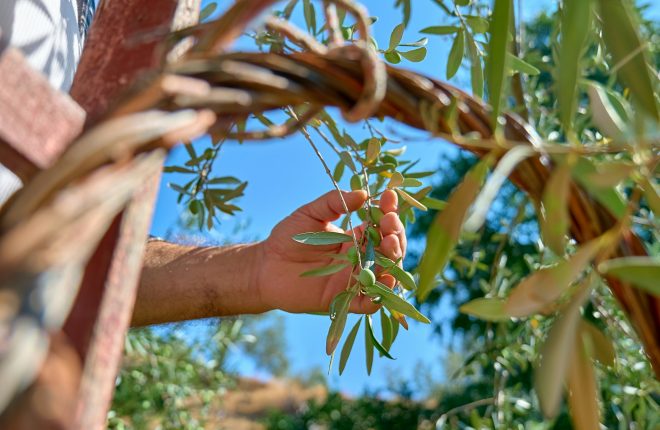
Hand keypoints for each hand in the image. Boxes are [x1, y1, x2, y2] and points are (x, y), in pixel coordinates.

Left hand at [254, 189, 406, 313]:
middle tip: (389, 223)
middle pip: (390, 248)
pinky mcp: (344, 298)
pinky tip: (384, 280)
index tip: (389, 197)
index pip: (381, 224)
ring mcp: (353, 278)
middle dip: (395, 234)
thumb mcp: (310, 213)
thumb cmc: (287, 238)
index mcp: (355, 236)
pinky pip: (369, 302)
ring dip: (394, 260)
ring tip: (389, 245)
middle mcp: (359, 258)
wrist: (265, 267)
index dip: (389, 211)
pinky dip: (380, 295)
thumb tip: (362, 194)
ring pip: (385, 274)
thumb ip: (333, 202)